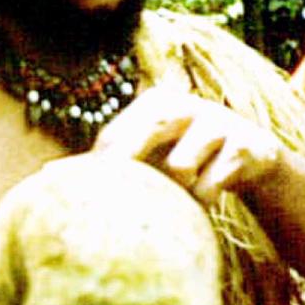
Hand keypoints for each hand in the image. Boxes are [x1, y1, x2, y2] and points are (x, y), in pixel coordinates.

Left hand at [94, 86, 280, 204]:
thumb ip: (113, 162)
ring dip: (176, 190)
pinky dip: (202, 200)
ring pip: (180, 167)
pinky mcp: (245, 147)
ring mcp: (219, 122)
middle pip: (150, 127)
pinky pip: (209, 186)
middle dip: (129, 162)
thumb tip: (55, 177)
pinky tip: (206, 197)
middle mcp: (186, 105)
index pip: (116, 134)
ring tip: (182, 193)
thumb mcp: (152, 152)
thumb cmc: (184, 156)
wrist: (249, 157)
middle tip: (117, 201)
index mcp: (155, 103)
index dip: (100, 166)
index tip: (88, 197)